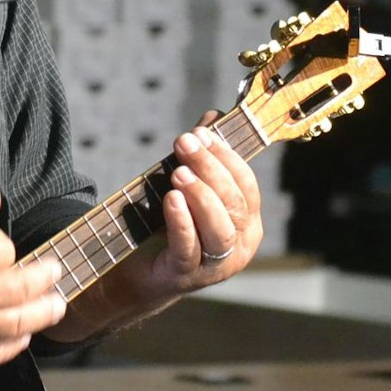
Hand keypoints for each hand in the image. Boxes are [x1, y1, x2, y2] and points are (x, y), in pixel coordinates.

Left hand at [69, 113, 263, 332]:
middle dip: (210, 168)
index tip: (202, 132)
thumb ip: (203, 155)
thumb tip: (213, 115)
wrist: (143, 273)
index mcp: (247, 222)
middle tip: (185, 143)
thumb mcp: (188, 187)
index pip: (246, 184)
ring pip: (219, 227)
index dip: (226, 156)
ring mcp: (217, 264)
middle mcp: (240, 245)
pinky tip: (171, 199)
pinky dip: (181, 221)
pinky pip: (189, 246)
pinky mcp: (188, 275)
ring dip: (201, 195)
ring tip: (179, 172)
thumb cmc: (172, 227)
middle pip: (234, 203)